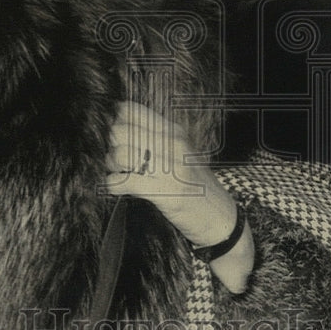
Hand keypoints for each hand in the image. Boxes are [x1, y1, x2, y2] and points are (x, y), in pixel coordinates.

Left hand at [104, 101, 254, 292]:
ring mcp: (169, 167)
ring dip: (111, 167)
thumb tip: (115, 130)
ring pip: (119, 154)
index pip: (131, 110)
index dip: (113, 120)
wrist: (222, 220)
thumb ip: (153, 140)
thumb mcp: (179, 155)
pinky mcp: (163, 191)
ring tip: (118, 175)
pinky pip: (123, 182)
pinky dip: (113, 186)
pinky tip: (116, 189)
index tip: (111, 134)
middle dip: (109, 146)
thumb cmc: (196, 187)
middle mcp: (172, 144)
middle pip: (120, 131)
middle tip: (114, 161)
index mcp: (174, 131)